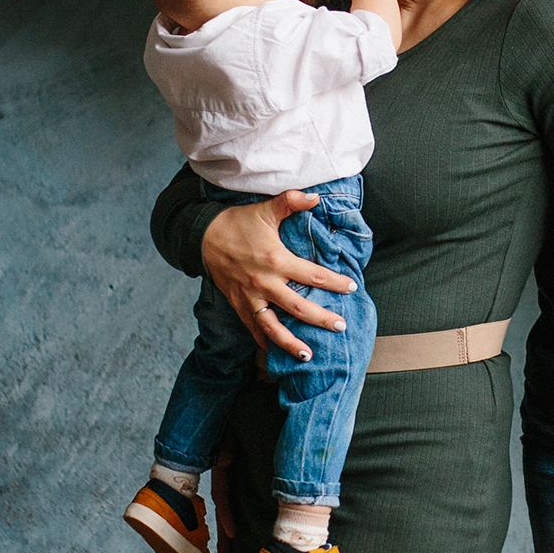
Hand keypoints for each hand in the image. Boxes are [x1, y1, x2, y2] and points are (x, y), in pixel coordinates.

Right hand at [201, 192, 352, 360]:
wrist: (202, 236)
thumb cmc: (238, 223)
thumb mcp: (266, 210)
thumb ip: (292, 201)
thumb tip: (317, 196)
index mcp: (276, 260)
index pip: (313, 275)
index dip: (334, 282)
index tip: (351, 287)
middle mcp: (264, 283)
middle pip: (299, 307)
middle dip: (321, 319)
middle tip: (340, 327)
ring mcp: (250, 297)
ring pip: (273, 327)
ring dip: (291, 343)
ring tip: (308, 356)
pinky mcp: (238, 304)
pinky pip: (253, 327)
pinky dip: (264, 341)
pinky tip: (274, 352)